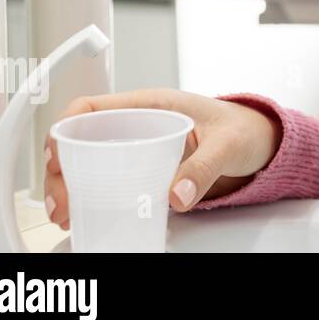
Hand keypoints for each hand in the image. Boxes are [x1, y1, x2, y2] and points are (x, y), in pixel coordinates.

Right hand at [43, 88, 282, 229]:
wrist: (261, 142)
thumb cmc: (244, 129)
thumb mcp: (228, 145)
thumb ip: (204, 167)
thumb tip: (177, 195)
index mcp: (152, 105)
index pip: (94, 108)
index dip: (66, 129)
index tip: (56, 156)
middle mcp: (139, 124)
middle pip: (82, 140)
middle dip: (62, 169)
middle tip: (62, 201)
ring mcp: (139, 147)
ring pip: (90, 162)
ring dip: (71, 185)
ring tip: (67, 213)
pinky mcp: (145, 168)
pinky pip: (109, 179)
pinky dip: (91, 195)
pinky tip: (85, 214)